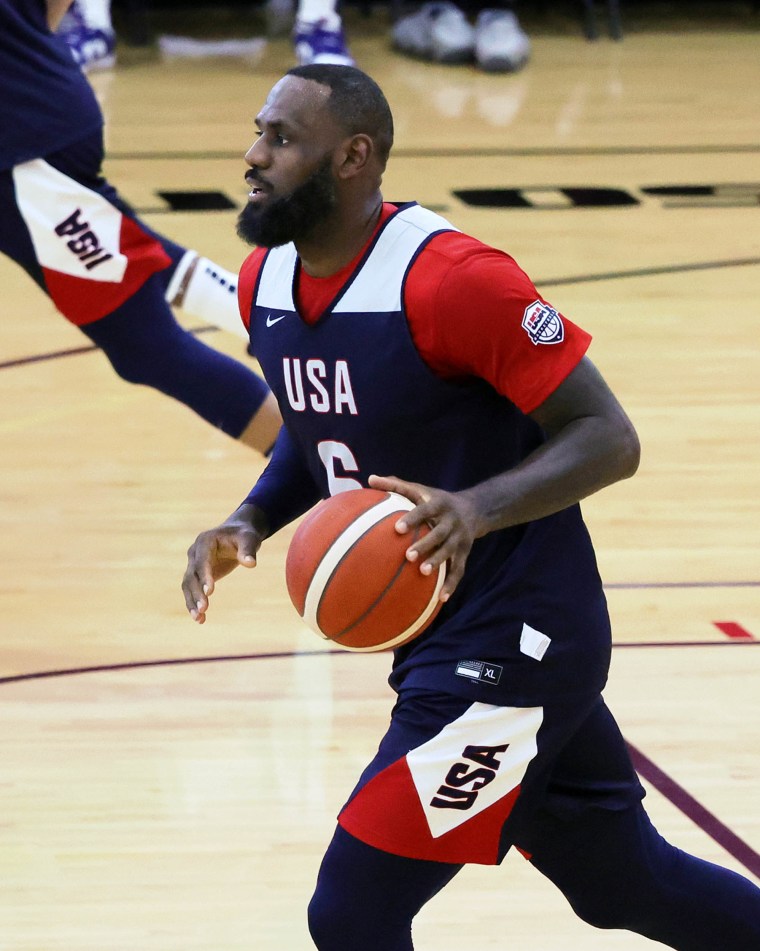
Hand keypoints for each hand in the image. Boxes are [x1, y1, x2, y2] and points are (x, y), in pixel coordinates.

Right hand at [182, 512, 262, 623]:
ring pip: (188, 585)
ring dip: (192, 602)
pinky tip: (201, 620)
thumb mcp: (249, 538)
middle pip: (192, 575)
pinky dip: (195, 604)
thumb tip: (251, 563)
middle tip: (203, 609)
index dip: (205, 576)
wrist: (238, 533)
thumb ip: (248, 550)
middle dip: (197, 592)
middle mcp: (195, 552)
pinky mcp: (198, 575)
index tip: (210, 592)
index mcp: (205, 541)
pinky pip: (193, 590)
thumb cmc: (244, 534)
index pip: (202, 561)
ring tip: (199, 618)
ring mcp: (194, 564)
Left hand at [368, 474, 480, 601]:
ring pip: (450, 552)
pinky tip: (441, 599)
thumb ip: (396, 485)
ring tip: (422, 573)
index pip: (425, 510)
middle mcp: (452, 521)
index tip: (397, 528)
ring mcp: (460, 538)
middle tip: (408, 555)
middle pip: (439, 534)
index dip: (413, 518)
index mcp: (439, 504)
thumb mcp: (421, 489)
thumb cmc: (437, 500)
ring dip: (438, 562)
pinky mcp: (465, 553)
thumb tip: (370, 478)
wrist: (475, 509)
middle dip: (425, 544)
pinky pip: (459, 570)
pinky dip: (452, 585)